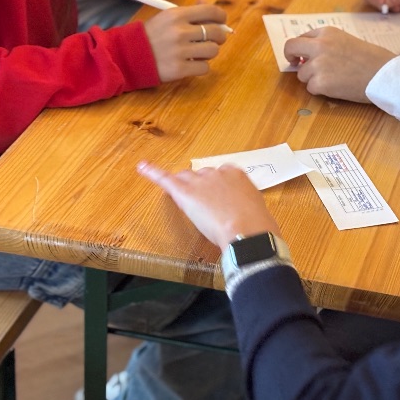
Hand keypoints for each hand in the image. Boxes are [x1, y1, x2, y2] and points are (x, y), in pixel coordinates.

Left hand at [138, 162, 279, 248]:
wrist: (248, 231)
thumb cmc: (258, 225)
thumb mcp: (256, 210)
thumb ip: (245, 206)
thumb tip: (246, 215)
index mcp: (237, 175)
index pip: (221, 175)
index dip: (217, 188)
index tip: (220, 199)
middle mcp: (218, 173)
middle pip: (202, 176)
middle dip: (202, 188)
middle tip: (206, 207)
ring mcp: (200, 181)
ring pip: (186, 178)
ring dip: (185, 187)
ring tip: (186, 201)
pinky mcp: (185, 192)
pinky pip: (165, 179)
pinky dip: (152, 172)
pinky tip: (142, 167)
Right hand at [142, 3, 228, 82]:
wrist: (128, 56)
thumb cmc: (151, 35)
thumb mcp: (166, 17)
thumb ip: (188, 11)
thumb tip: (207, 3)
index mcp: (176, 15)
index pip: (212, 12)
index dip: (221, 17)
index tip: (221, 22)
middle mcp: (180, 31)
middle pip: (216, 33)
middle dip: (218, 37)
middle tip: (211, 40)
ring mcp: (180, 51)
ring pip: (213, 51)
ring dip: (208, 53)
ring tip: (197, 53)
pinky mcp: (180, 69)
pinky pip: (205, 67)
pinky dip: (200, 67)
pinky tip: (190, 63)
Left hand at [284, 27, 396, 102]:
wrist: (384, 74)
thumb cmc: (372, 59)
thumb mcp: (347, 41)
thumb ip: (327, 45)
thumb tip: (307, 56)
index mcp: (327, 32)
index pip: (302, 37)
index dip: (301, 47)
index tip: (301, 55)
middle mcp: (319, 45)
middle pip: (290, 48)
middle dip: (290, 57)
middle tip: (294, 64)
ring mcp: (318, 64)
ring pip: (301, 73)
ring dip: (313, 78)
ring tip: (334, 79)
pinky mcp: (320, 82)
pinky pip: (311, 88)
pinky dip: (321, 90)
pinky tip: (337, 87)